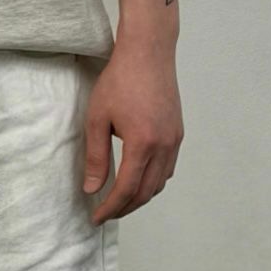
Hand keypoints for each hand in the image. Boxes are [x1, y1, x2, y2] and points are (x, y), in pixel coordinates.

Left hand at [82, 41, 183, 224]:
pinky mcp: (178, 133)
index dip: (110, 208)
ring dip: (140, 197)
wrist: (149, 52)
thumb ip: (96, 157)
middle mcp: (164, 146)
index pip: (126, 189)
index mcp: (143, 144)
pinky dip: (152, 181)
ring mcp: (174, 140)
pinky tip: (137, 179)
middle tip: (106, 214)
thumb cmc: (120, 80)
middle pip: (146, 192)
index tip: (96, 218)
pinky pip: (167, 168)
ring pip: (159, 183)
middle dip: (125, 208)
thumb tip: (92, 189)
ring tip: (119, 201)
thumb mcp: (97, 118)